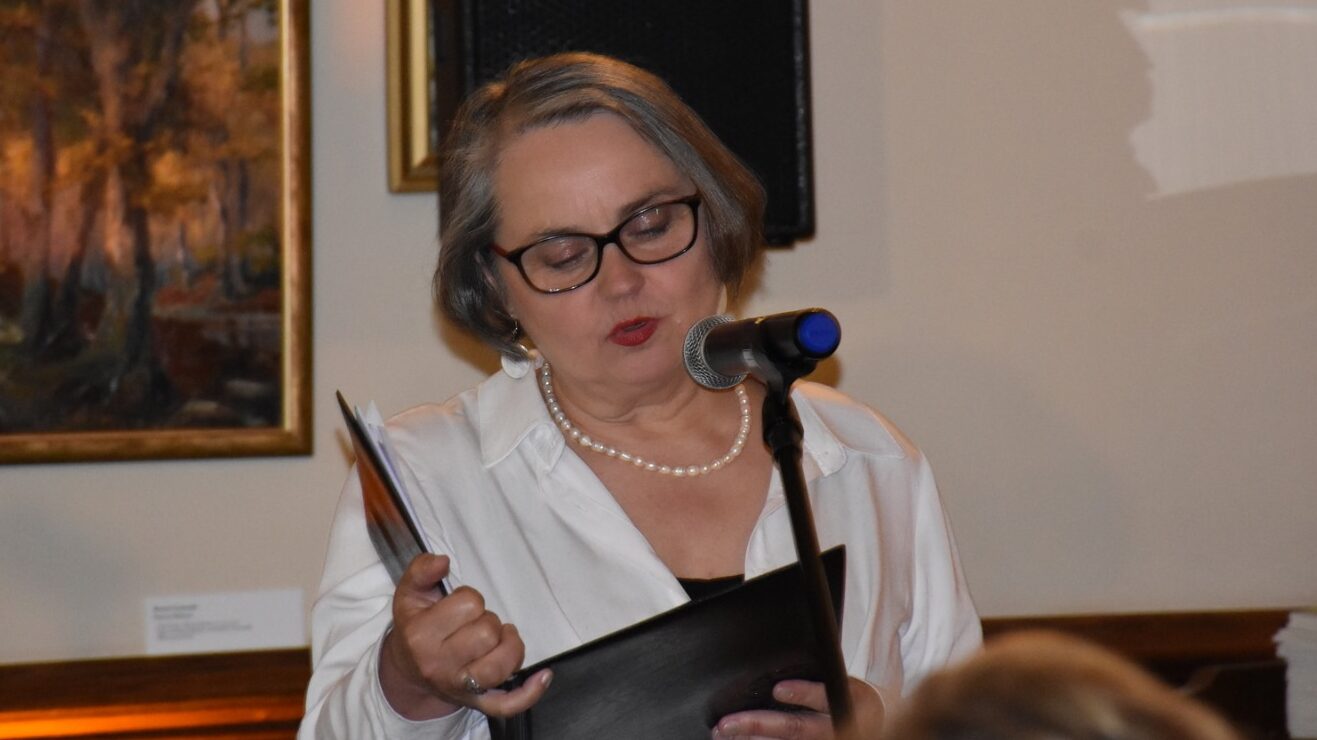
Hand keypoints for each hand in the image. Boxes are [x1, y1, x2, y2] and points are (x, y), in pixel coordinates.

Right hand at [378, 553, 551, 719]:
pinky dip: (529, 693)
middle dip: (488, 621)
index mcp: (421, 635)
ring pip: (500, 665)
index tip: (460, 606)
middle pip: (487, 633)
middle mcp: (438, 664)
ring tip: (499, 639)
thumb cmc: (415, 627)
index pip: (468, 604)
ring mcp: (458, 687)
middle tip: (475, 624)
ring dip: (508, 646)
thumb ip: (422, 570)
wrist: (408, 671)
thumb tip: (442, 560)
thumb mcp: (409, 594)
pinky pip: (507, 705)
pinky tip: (542, 676)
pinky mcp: (476, 703)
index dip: (470, 598)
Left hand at [711, 677, 883, 739]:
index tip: (778, 689)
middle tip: (726, 723)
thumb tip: (780, 668)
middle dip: (758, 725)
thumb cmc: (849, 697)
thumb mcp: (842, 681)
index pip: (824, 696)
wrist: (875, 724)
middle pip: (795, 728)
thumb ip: (817, 676)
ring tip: (723, 733)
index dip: (803, 693)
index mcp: (845, 700)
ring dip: (752, 739)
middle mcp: (834, 728)